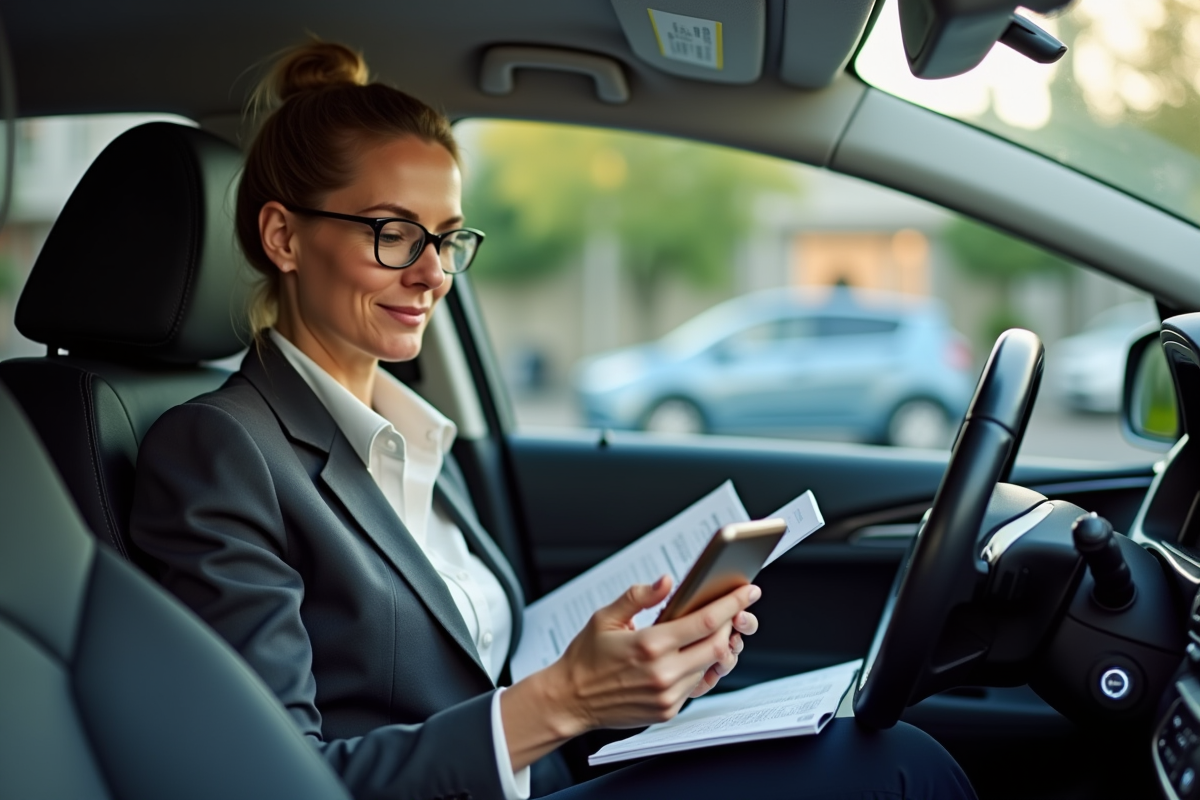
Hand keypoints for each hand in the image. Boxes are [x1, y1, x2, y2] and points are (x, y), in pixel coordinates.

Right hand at [543, 576, 761, 733]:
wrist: (571, 699)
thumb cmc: (586, 657)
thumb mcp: (606, 617)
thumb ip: (638, 596)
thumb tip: (666, 582)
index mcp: (649, 644)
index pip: (705, 620)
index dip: (732, 603)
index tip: (748, 591)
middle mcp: (663, 672)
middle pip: (717, 645)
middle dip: (729, 625)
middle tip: (730, 610)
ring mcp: (668, 695)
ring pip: (710, 666)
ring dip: (717, 647)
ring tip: (712, 631)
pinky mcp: (668, 710)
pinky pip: (697, 685)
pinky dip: (702, 667)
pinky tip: (693, 655)